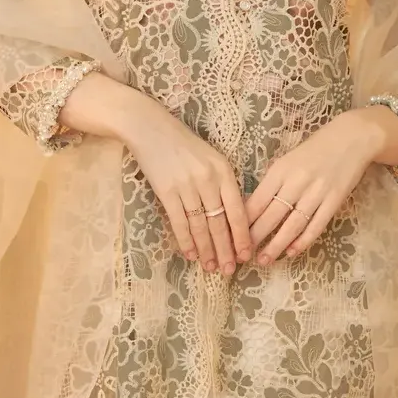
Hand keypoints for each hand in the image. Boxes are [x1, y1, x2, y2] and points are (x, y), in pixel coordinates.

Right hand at [121, 100, 251, 276]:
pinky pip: (179, 222)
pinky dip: (186, 240)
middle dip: (226, 250)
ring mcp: (186, 186)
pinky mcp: (166, 191)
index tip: (246, 254)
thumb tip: (232, 215)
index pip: (237, 210)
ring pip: (201, 226)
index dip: (242, 235)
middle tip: (230, 270)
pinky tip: (190, 254)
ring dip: (207, 250)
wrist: (150, 128)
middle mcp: (208, 180)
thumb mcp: (212, 157)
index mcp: (223, 171)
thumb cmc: (184, 143)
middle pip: (220, 223)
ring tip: (211, 267)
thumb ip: (223, 182)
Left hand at [245, 108, 397, 265]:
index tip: (232, 236)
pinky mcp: (334, 201)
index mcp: (281, 170)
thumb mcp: (288, 160)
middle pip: (272, 214)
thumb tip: (252, 208)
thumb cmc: (315, 149)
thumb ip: (273, 182)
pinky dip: (303, 240)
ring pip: (293, 224)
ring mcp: (317, 192)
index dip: (243, 221)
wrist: (352, 138)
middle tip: (242, 256)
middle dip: (255, 237)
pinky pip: (316, 225)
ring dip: (277, 244)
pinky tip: (292, 252)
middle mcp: (297, 182)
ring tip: (264, 260)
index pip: (257, 200)